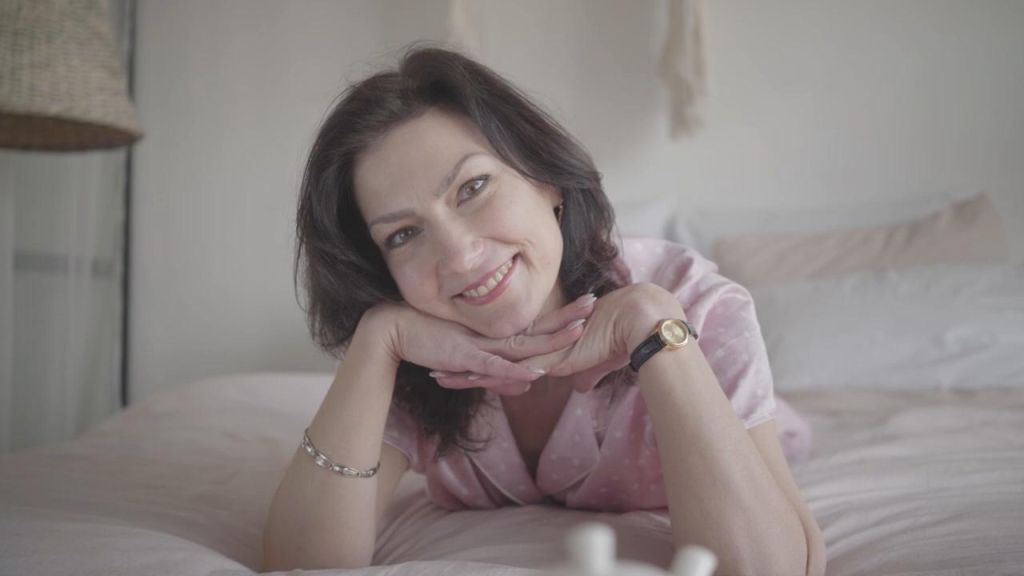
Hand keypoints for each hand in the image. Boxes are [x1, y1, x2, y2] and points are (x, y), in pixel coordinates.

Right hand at [370, 294, 597, 394]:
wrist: (397, 330)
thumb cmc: (431, 341)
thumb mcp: (471, 360)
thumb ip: (501, 372)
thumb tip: (529, 383)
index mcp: (497, 336)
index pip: (537, 325)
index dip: (562, 315)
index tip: (587, 303)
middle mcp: (494, 337)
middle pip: (539, 328)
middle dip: (568, 316)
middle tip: (596, 300)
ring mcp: (481, 346)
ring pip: (525, 344)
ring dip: (552, 339)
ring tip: (579, 330)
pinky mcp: (465, 358)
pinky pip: (495, 366)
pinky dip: (516, 369)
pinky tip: (536, 370)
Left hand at [430, 283, 684, 393]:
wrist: (640, 319)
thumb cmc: (628, 336)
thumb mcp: (602, 360)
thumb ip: (589, 372)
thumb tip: (581, 387)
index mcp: (548, 344)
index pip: (510, 352)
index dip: (486, 357)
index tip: (463, 362)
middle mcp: (539, 345)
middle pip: (493, 353)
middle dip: (464, 361)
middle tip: (435, 363)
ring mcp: (541, 350)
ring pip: (493, 361)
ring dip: (464, 371)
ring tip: (436, 375)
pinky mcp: (548, 357)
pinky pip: (510, 367)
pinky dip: (486, 374)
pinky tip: (463, 379)